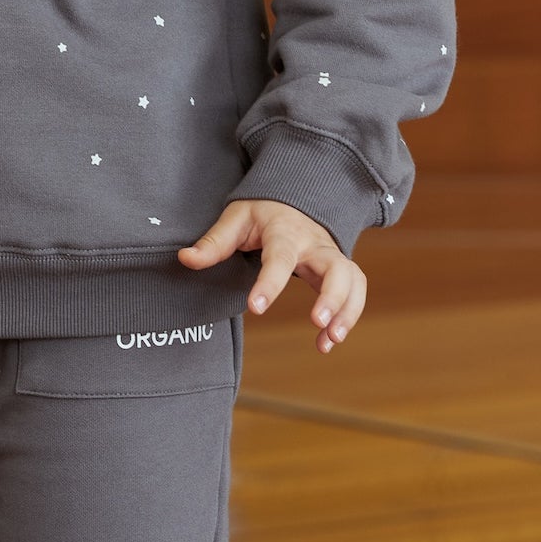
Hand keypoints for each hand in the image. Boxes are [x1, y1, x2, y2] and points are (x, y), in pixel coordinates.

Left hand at [178, 200, 366, 352]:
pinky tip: (327, 342)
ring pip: (353, 281)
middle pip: (336, 268)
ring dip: (346, 312)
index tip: (256, 307)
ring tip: (329, 341)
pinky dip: (348, 316)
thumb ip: (213, 242)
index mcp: (285, 232)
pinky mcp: (339, 270)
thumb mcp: (235, 218)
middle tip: (317, 322)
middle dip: (332, 296)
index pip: (281, 257)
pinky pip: (355, 292)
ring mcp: (331, 257)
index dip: (270, 282)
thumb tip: (185, 259)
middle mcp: (315, 245)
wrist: (294, 200)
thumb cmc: (262, 212)